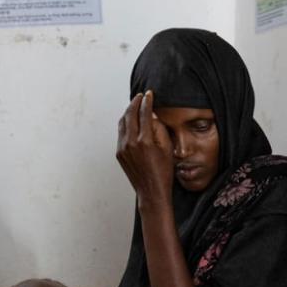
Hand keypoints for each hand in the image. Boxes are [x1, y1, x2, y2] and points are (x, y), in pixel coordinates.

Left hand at [116, 91, 174, 208]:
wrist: (151, 192)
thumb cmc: (163, 173)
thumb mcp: (167, 149)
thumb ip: (159, 129)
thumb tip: (152, 115)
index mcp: (145, 141)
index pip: (144, 113)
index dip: (147, 101)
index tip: (149, 94)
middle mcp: (131, 143)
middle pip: (130, 114)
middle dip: (135, 102)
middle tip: (140, 96)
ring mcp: (122, 148)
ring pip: (122, 123)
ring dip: (128, 112)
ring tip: (134, 106)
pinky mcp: (119, 154)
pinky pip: (121, 133)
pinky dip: (125, 124)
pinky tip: (131, 122)